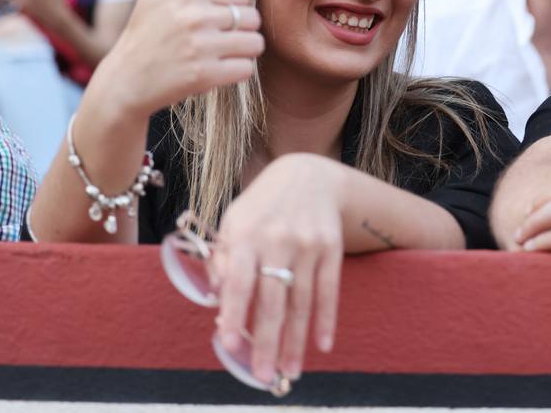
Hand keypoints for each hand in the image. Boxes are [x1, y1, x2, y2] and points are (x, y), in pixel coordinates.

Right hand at [87, 0, 264, 122]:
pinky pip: (246, 70)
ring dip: (244, 53)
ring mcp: (198, 47)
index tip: (215, 20)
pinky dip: (237, 73)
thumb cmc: (143, 33)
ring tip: (221, 55)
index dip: (233, 9)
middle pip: (252, 19)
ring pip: (254, 44)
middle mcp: (193, 17)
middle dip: (242, 32)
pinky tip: (217, 72)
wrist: (124, 83)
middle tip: (220, 41)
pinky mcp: (203, 76)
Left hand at [211, 154, 345, 386]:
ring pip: (301, 302)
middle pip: (272, 300)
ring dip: (296, 341)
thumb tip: (219, 306)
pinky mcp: (331, 248)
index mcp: (245, 234)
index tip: (229, 346)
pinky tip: (322, 345)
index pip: (239, 282)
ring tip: (290, 371)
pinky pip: (329, 290)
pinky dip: (326, 319)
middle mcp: (277, 240)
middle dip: (267, 342)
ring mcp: (307, 245)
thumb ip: (222, 262)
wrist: (308, 176)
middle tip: (263, 376)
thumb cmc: (261, 207)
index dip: (234, 315)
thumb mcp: (232, 223)